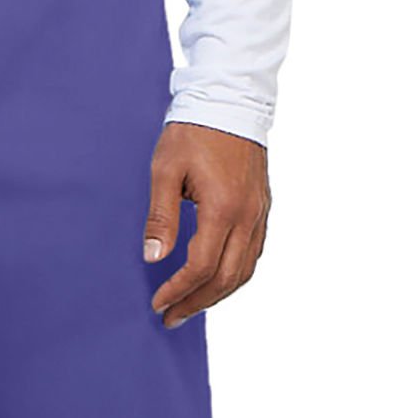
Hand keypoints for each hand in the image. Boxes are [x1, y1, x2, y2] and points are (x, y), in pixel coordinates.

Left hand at [144, 123, 270, 328]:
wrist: (230, 100)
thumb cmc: (193, 132)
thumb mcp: (165, 171)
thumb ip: (161, 218)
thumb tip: (153, 258)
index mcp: (222, 208)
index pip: (200, 267)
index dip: (178, 290)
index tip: (158, 303)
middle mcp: (247, 216)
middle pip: (226, 278)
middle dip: (197, 303)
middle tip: (172, 317)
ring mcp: (260, 213)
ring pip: (245, 270)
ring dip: (218, 294)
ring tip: (192, 305)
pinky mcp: (263, 207)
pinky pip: (254, 253)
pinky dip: (236, 275)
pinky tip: (217, 279)